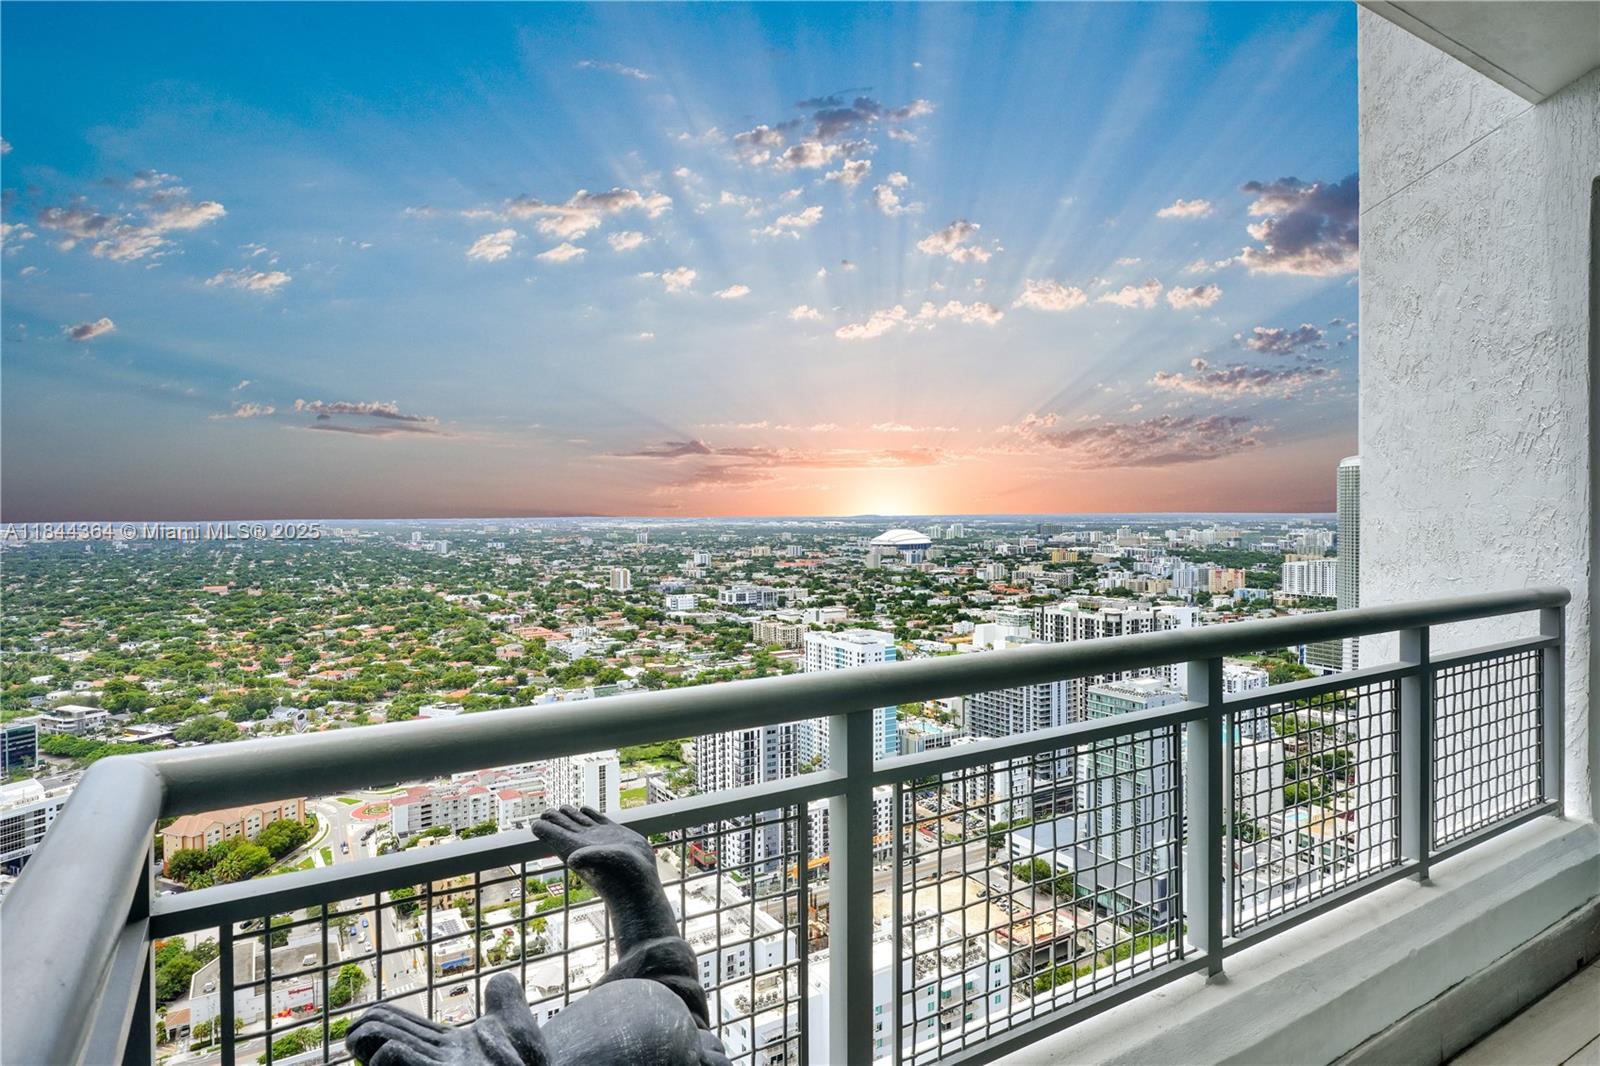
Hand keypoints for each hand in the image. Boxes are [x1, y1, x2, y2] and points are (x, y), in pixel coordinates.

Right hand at [346, 972, 548, 1065]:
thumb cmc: (527, 1063)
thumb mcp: (516, 1026)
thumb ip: (504, 999)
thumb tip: (499, 980)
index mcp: (446, 1049)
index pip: (401, 1030)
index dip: (377, 1022)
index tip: (361, 1021)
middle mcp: (436, 1064)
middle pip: (387, 1044)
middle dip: (364, 1038)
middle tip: (353, 1035)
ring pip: (389, 1060)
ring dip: (373, 1046)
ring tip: (363, 1040)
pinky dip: (392, 1058)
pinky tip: (390, 1051)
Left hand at [531, 806, 656, 890]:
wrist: (642, 883)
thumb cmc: (622, 877)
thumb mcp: (604, 863)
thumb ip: (588, 857)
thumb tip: (571, 859)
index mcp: (572, 846)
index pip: (549, 832)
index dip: (542, 825)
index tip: (537, 820)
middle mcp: (582, 842)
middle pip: (560, 825)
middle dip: (552, 817)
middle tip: (545, 811)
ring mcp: (597, 836)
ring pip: (577, 820)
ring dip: (568, 814)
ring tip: (560, 809)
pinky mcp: (614, 832)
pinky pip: (596, 818)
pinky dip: (588, 812)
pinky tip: (583, 809)